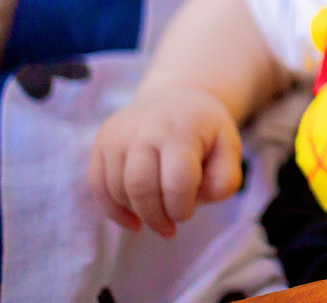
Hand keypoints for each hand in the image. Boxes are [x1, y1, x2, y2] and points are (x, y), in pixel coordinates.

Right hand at [87, 86, 242, 237]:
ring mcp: (118, 134)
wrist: (176, 98)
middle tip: (169, 228)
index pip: (176, 182)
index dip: (182, 208)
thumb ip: (226, 177)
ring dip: (137, 213)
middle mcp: (144, 129)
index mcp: (180, 130)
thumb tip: (206, 196)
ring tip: (157, 216)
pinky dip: (113, 210)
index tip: (187, 214)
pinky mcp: (101, 142)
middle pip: (141, 188)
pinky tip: (133, 220)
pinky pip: (97, 186)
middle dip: (156, 218)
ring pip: (118, 190)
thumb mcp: (229, 147)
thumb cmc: (204, 131)